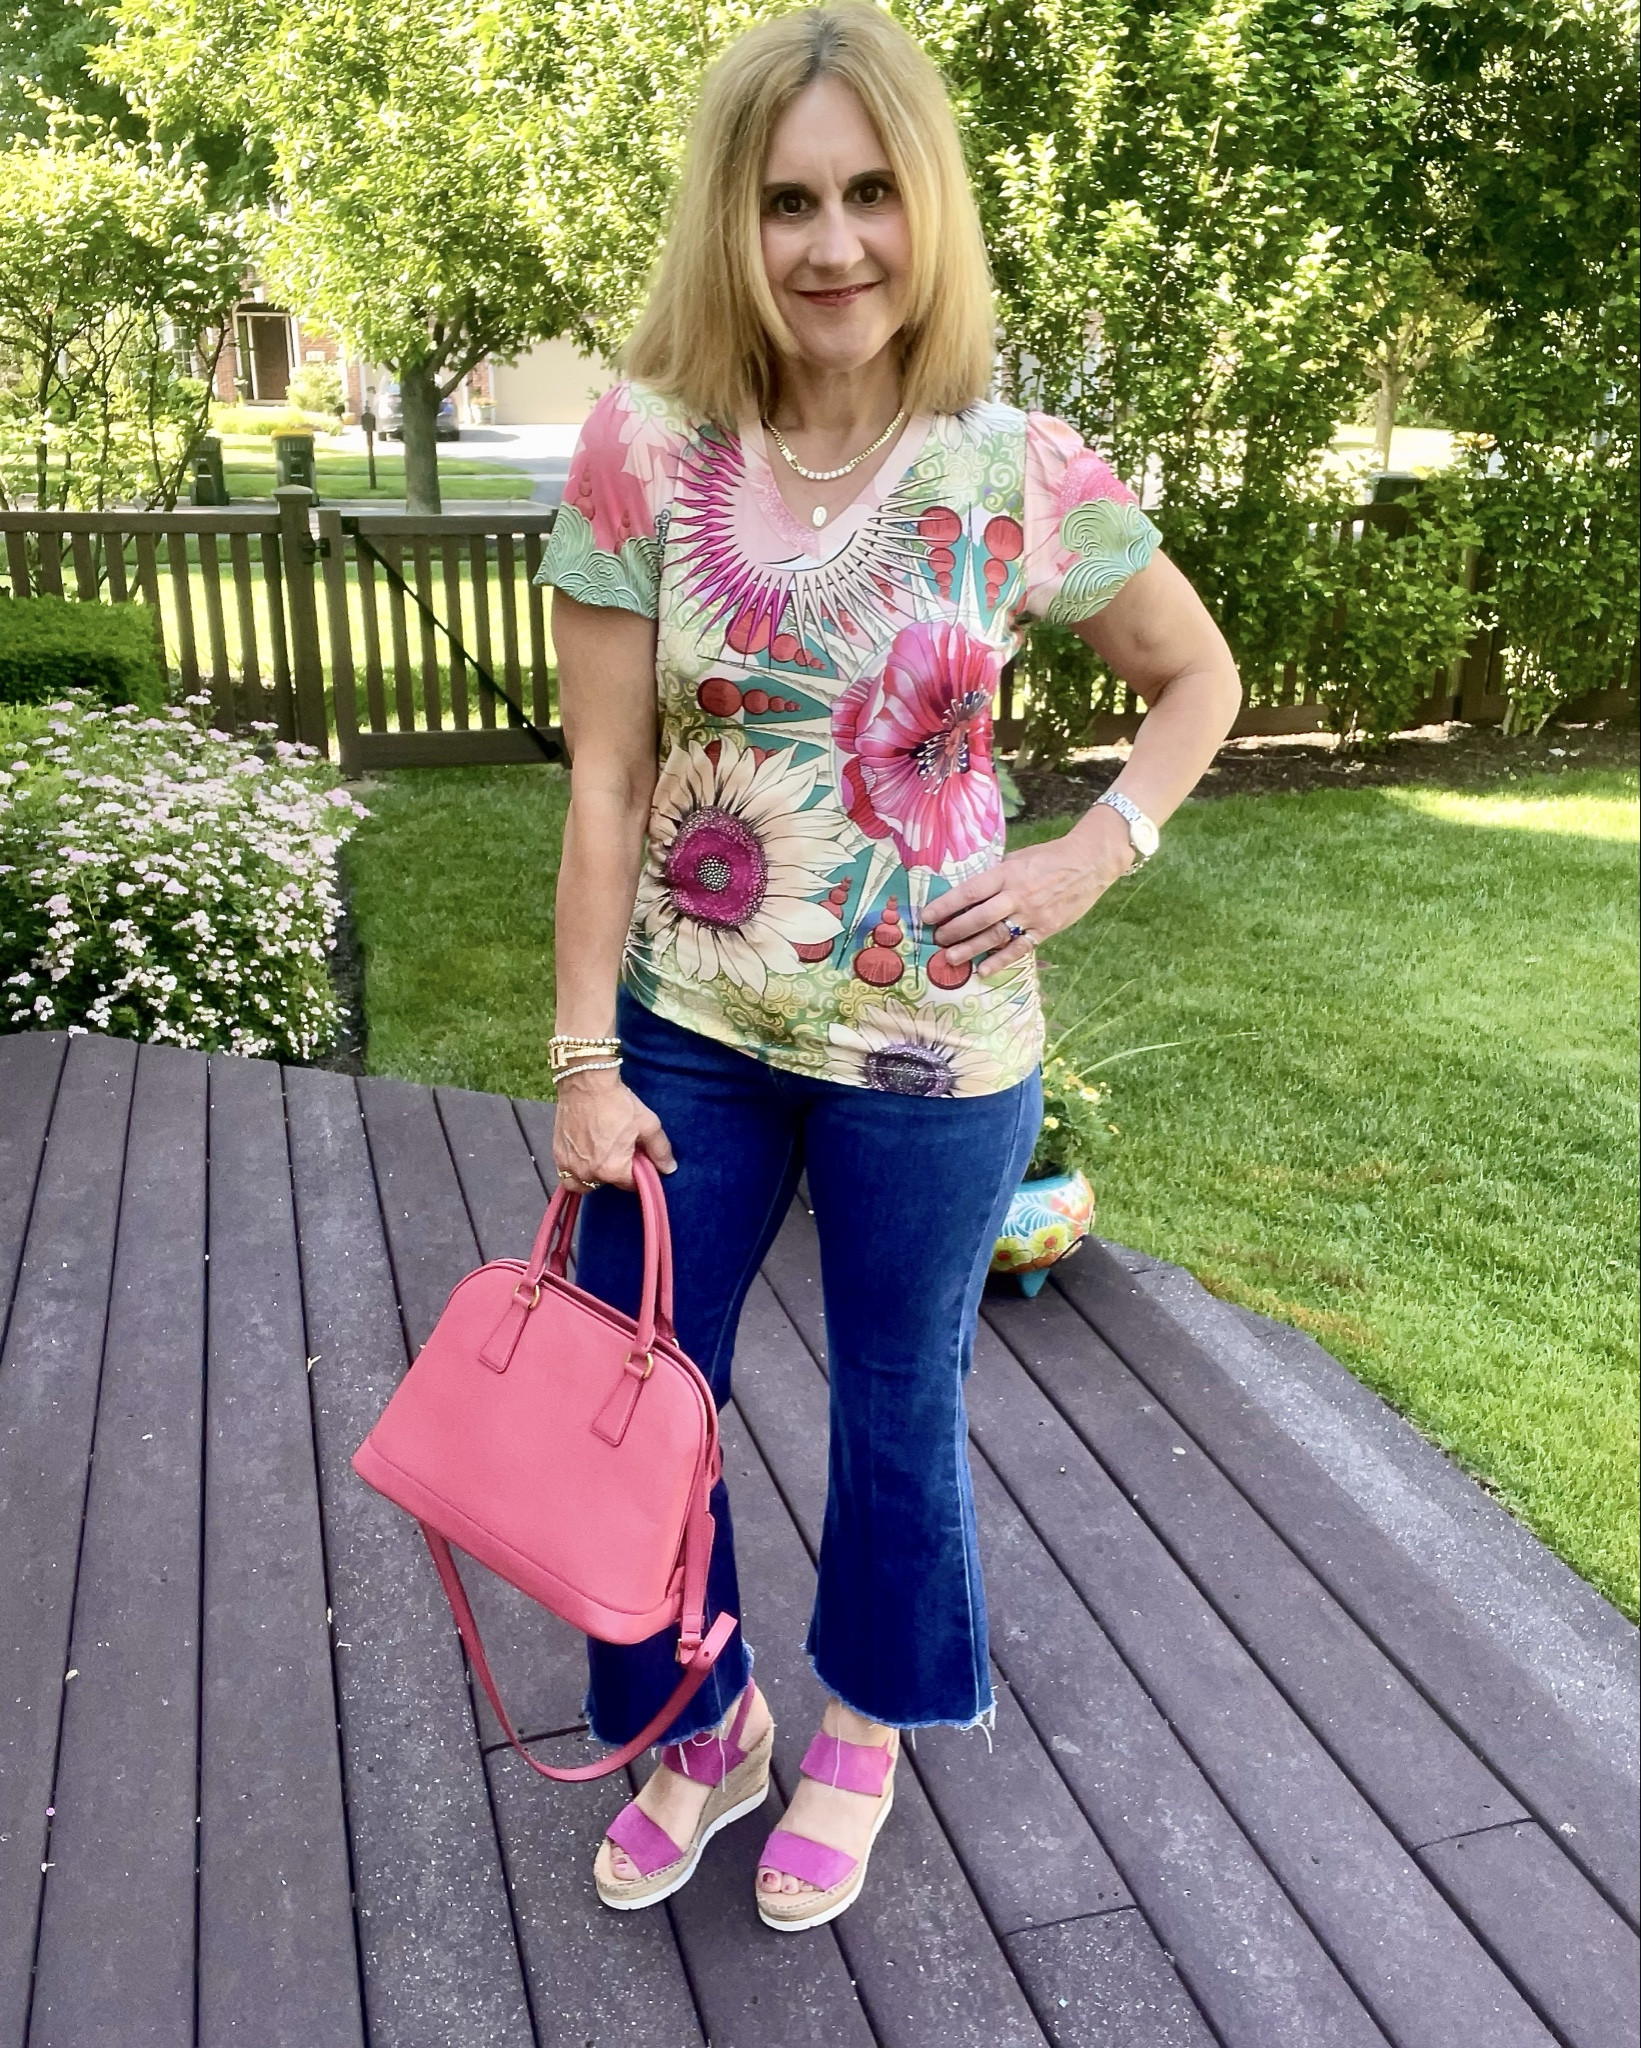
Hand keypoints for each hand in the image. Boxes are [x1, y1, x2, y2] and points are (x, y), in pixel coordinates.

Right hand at [551, 1069, 676, 1190]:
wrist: (586, 1082)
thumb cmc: (618, 1102)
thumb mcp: (648, 1124)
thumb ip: (660, 1151)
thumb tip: (669, 1169)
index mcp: (613, 1170)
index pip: (630, 1185)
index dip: (637, 1171)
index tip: (637, 1156)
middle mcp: (589, 1173)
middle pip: (607, 1183)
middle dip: (615, 1171)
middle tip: (619, 1149)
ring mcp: (570, 1164)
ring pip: (584, 1184)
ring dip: (593, 1177)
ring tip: (600, 1156)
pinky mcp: (557, 1153)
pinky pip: (567, 1173)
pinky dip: (575, 1170)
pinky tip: (584, 1153)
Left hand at [922, 807, 1136, 975]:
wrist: (1089, 863)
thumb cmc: (1049, 857)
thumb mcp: (1018, 858)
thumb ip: (996, 874)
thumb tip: (971, 891)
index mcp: (1007, 874)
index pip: (970, 892)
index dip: (946, 905)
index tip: (928, 916)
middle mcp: (1017, 895)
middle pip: (979, 917)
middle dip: (954, 930)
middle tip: (937, 939)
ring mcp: (1032, 915)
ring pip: (996, 935)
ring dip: (971, 948)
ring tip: (950, 958)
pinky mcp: (1046, 929)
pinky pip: (1020, 948)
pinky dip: (1001, 960)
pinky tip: (984, 970)